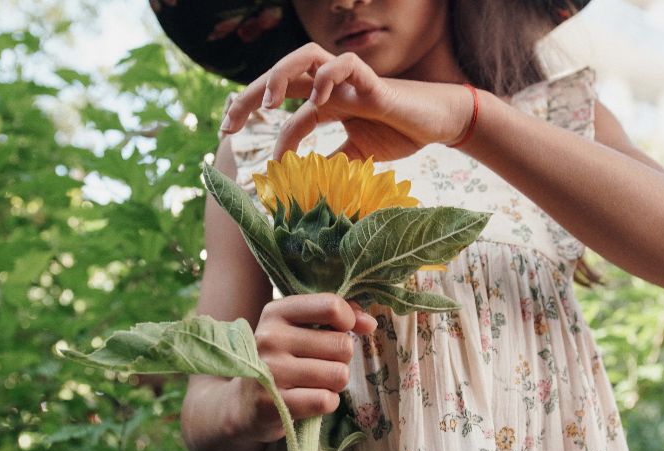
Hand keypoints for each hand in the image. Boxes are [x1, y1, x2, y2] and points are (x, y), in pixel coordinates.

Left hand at [220, 43, 470, 160]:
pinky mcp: (373, 82)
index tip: (228, 136)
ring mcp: (349, 81)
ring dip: (281, 75)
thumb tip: (307, 181)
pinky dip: (327, 76)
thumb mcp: (355, 155)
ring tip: (267, 103)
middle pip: (281, 76)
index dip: (252, 116)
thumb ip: (330, 162)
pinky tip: (315, 97)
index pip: (279, 103)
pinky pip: (345, 66)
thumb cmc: (398, 133)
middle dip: (250, 95)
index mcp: (324, 101)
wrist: (436, 125)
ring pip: (306, 57)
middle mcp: (330, 86)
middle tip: (228, 122)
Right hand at [229, 294, 376, 442]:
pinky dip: (327, 403)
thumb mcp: (298, 330)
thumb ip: (336, 318)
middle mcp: (269, 338)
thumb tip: (370, 323)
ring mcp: (270, 372)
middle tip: (319, 366)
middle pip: (342, 345)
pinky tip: (308, 400)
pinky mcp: (273, 404)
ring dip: (334, 383)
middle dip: (340, 359)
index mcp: (276, 313)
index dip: (349, 321)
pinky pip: (327, 400)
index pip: (330, 306)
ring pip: (338, 374)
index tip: (343, 331)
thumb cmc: (281, 362)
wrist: (242, 405)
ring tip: (313, 384)